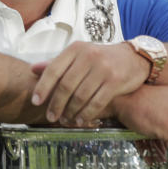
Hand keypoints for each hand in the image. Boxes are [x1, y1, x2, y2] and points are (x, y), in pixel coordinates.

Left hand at [30, 42, 149, 124]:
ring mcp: (103, 68)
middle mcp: (88, 56)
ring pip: (80, 96)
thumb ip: (57, 63)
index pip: (54, 69)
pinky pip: (97, 102)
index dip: (43, 87)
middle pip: (66, 85)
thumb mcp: (79, 56)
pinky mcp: (115, 81)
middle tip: (51, 117)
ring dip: (70, 111)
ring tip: (65, 119)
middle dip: (56, 104)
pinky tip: (80, 120)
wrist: (134, 58)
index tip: (35, 102)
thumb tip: (32, 70)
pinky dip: (86, 113)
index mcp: (76, 49)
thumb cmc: (101, 59)